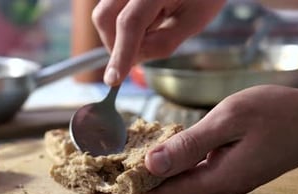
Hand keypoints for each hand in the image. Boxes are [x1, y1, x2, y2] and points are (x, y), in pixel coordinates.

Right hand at [92, 0, 225, 85]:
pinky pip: (109, 9)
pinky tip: (146, 19)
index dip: (121, 54)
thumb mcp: (194, 22)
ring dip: (118, 33)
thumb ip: (163, 43)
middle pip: (104, 17)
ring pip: (103, 14)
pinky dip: (120, 23)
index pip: (130, 23)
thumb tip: (133, 60)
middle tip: (138, 54)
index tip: (114, 80)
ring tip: (150, 28)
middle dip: (115, 44)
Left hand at [92, 85, 297, 193]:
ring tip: (115, 178)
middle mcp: (216, 187)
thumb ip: (189, 145)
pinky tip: (150, 166)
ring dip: (144, 186)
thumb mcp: (229, 121)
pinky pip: (188, 178)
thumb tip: (150, 165)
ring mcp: (223, 181)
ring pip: (175, 188)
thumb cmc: (277, 114)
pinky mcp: (227, 172)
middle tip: (97, 188)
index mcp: (215, 179)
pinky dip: (164, 174)